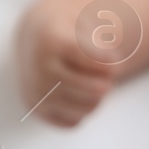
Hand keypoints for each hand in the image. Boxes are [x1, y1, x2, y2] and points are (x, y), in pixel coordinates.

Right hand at [14, 1, 119, 126]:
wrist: (34, 41)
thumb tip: (113, 70)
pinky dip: (82, 112)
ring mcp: (36, 91)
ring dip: (98, 100)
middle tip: (107, 78)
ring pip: (86, 108)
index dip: (110, 62)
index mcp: (52, 42)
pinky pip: (73, 122)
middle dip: (107, 84)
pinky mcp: (37, 109)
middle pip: (94, 89)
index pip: (93, 61)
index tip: (112, 59)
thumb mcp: (86, 25)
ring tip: (95, 86)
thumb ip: (104, 45)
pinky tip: (79, 97)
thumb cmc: (70, 33)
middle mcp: (40, 68)